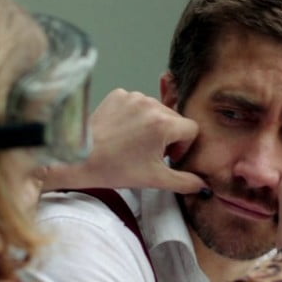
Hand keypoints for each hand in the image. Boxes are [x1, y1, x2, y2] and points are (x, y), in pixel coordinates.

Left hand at [42, 89, 205, 192]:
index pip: (192, 129)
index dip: (183, 146)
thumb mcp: (155, 180)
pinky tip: (124, 132)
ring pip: (157, 111)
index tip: (167, 157)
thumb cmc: (114, 169)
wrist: (77, 158)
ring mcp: (133, 96)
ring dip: (153, 126)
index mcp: (164, 123)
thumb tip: (204, 186)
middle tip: (150, 154)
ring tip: (135, 143)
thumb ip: (185, 182)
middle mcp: (151, 104)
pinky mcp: (119, 94)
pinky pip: (138, 104)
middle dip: (169, 136)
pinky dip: (136, 116)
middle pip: (175, 119)